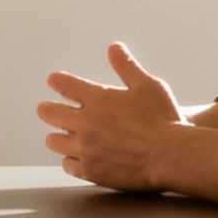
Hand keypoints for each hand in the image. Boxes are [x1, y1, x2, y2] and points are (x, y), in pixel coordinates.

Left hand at [37, 42, 185, 190]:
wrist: (171, 156)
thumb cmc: (163, 118)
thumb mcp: (148, 85)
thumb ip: (127, 66)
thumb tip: (114, 47)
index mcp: (97, 98)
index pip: (64, 84)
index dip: (57, 81)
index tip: (54, 81)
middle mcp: (85, 122)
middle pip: (49, 113)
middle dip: (47, 109)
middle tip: (46, 109)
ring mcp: (85, 148)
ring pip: (54, 141)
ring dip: (56, 136)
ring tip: (59, 135)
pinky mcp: (91, 170)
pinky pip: (68, 165)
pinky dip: (69, 160)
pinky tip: (74, 158)